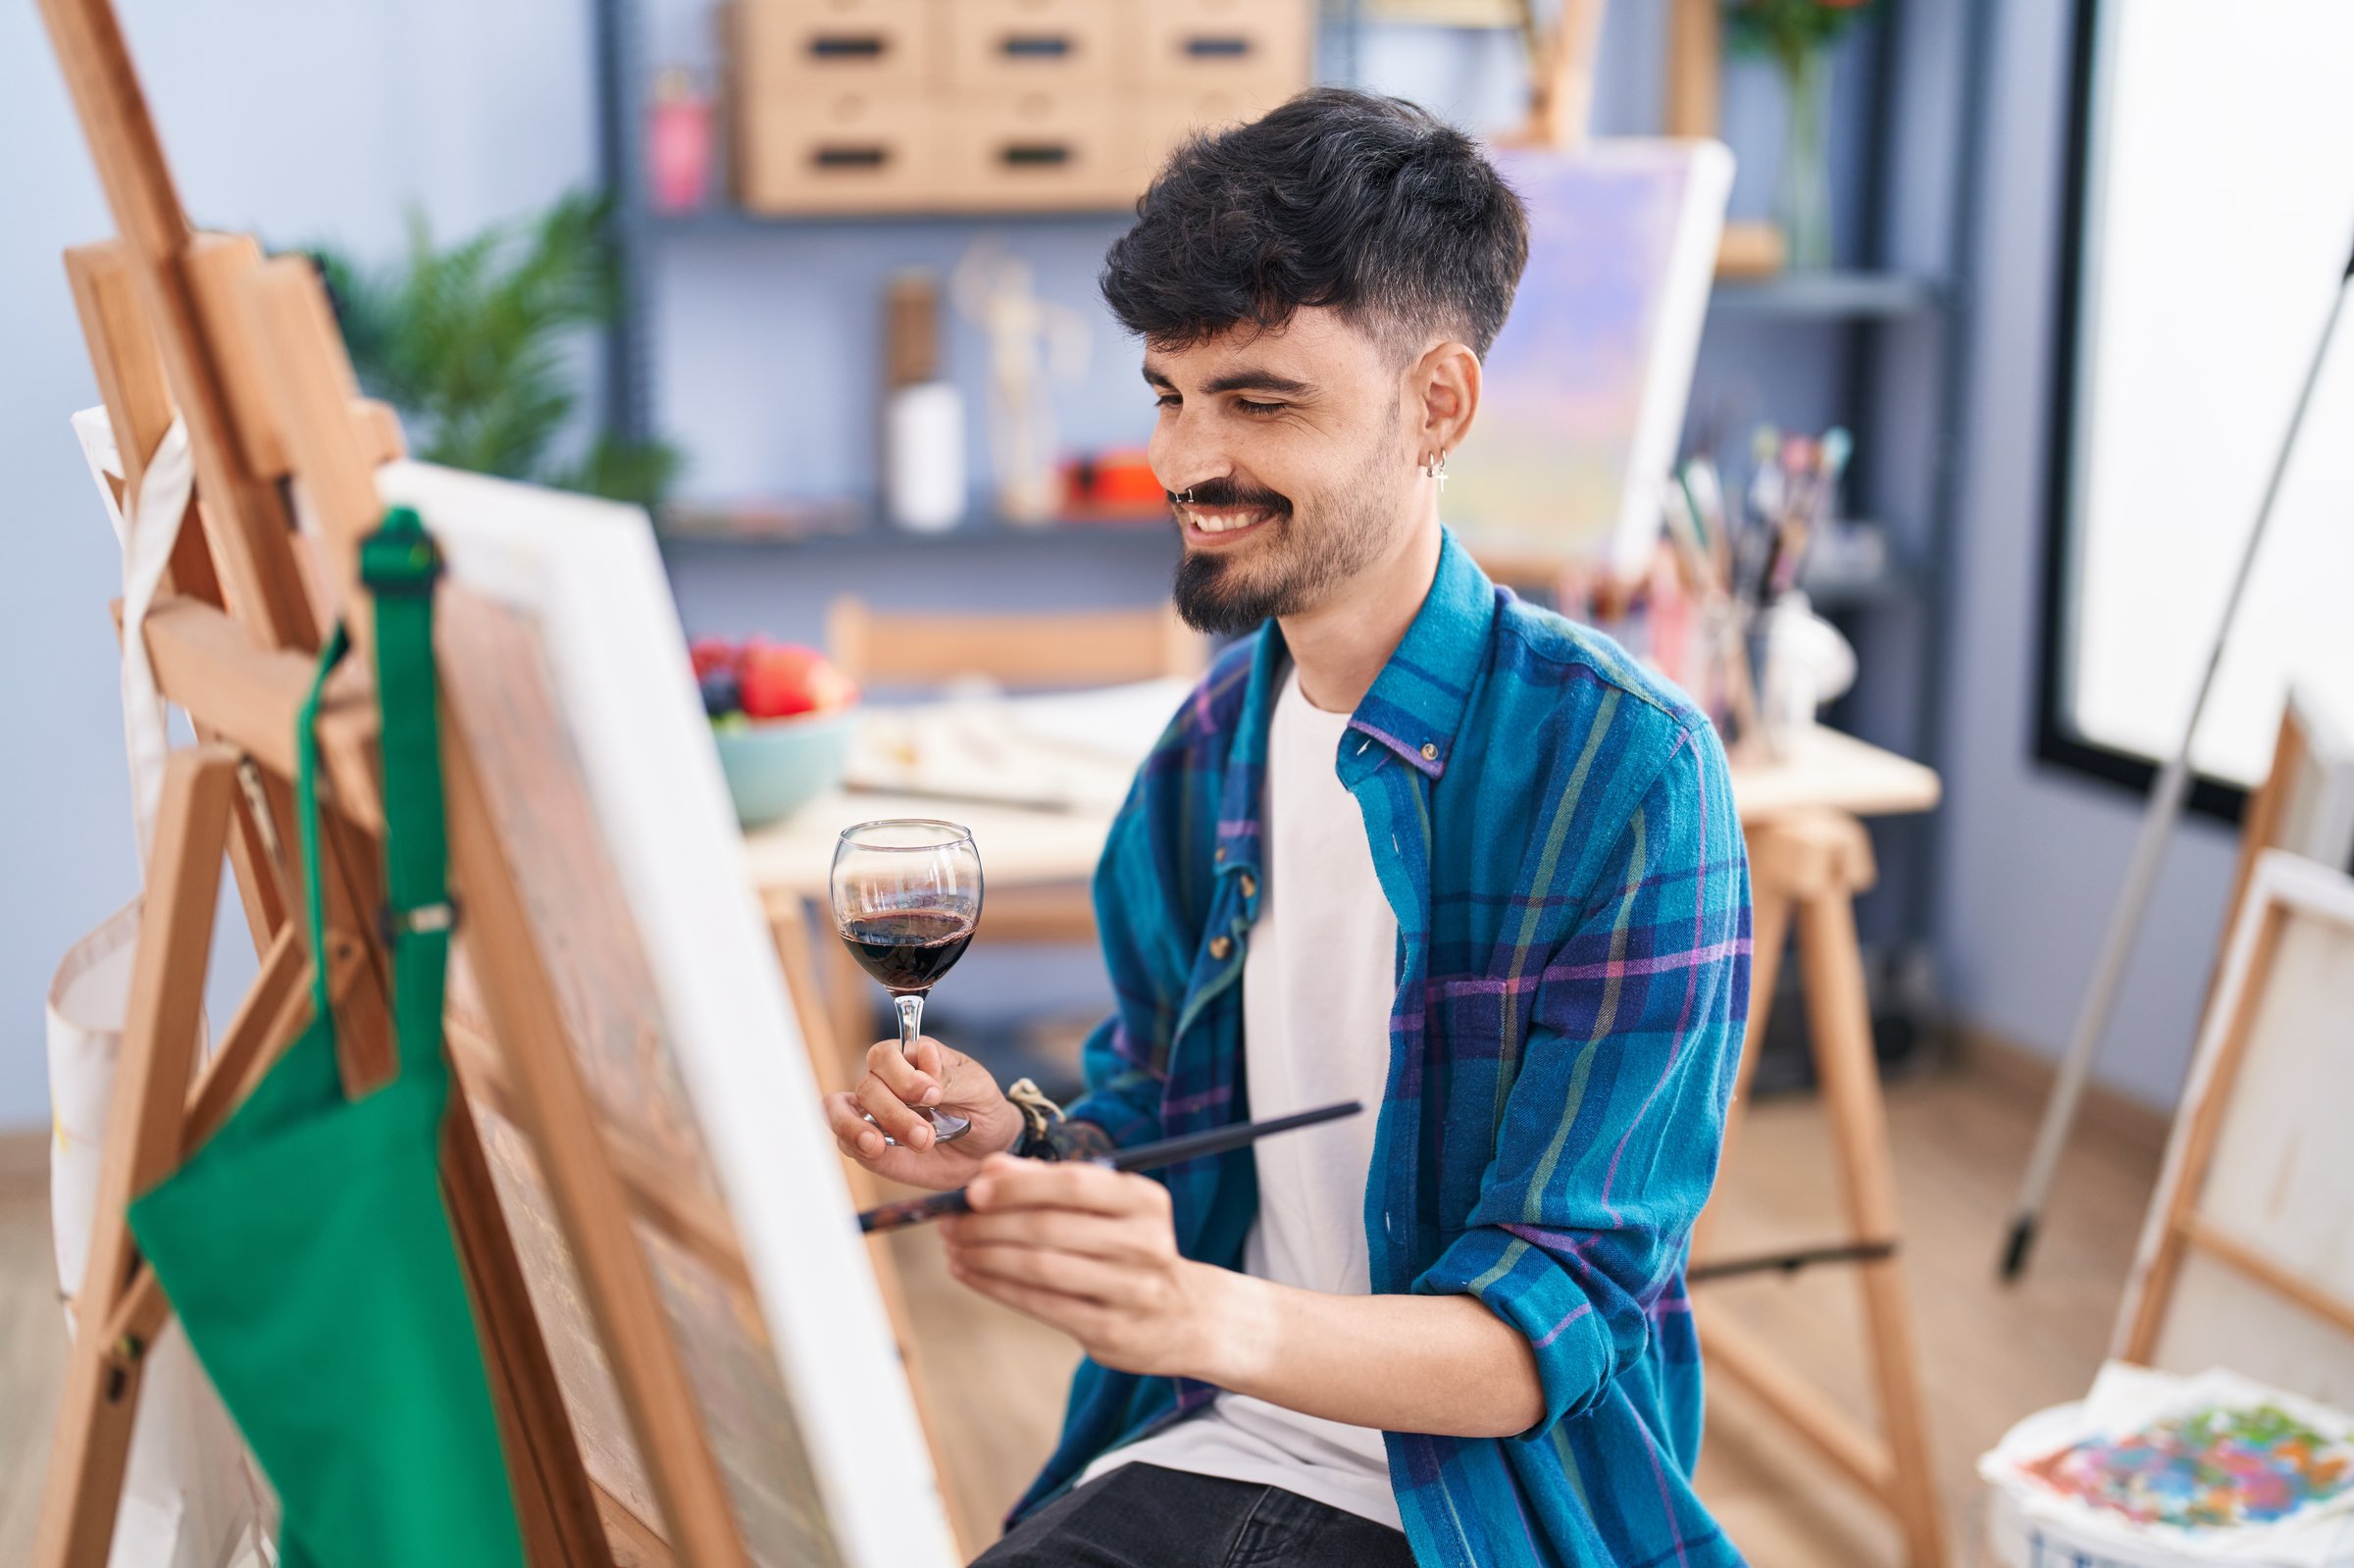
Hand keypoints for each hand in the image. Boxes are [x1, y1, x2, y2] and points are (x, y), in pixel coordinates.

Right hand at [823, 1036, 1022, 1189]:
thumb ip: (949, 1077)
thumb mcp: (978, 1088)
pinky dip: (852, 1142)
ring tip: (877, 1145)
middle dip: (894, 1112)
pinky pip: (844, 1140)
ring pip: (840, 1109)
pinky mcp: (870, 1145)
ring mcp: (874, 1113)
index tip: (932, 1095)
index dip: (902, 1075)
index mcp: (911, 1059)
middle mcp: (886, 1082)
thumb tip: (923, 1056)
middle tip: (926, 1136)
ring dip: (856, 1127)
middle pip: (867, 1086)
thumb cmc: (982, 1108)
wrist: (987, 1149)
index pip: (885, 1055)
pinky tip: (875, 1150)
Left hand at [939, 1154, 1227, 1379]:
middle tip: (950, 1223)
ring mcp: (1132, 1292)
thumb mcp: (1107, 1208)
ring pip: (1041, 1268)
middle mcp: (1145, 1244)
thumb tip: (990, 1169)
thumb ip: (1049, 1183)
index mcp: (1145, 1201)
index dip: (1018, 1186)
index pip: (1074, 1184)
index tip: (973, 1191)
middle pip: (1050, 1227)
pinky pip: (1041, 1305)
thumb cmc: (1130, 1249)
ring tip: (955, 1248)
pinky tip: (971, 1274)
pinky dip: (997, 1287)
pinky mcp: (1112, 1332)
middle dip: (989, 1224)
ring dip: (986, 1257)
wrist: (1186, 1316)